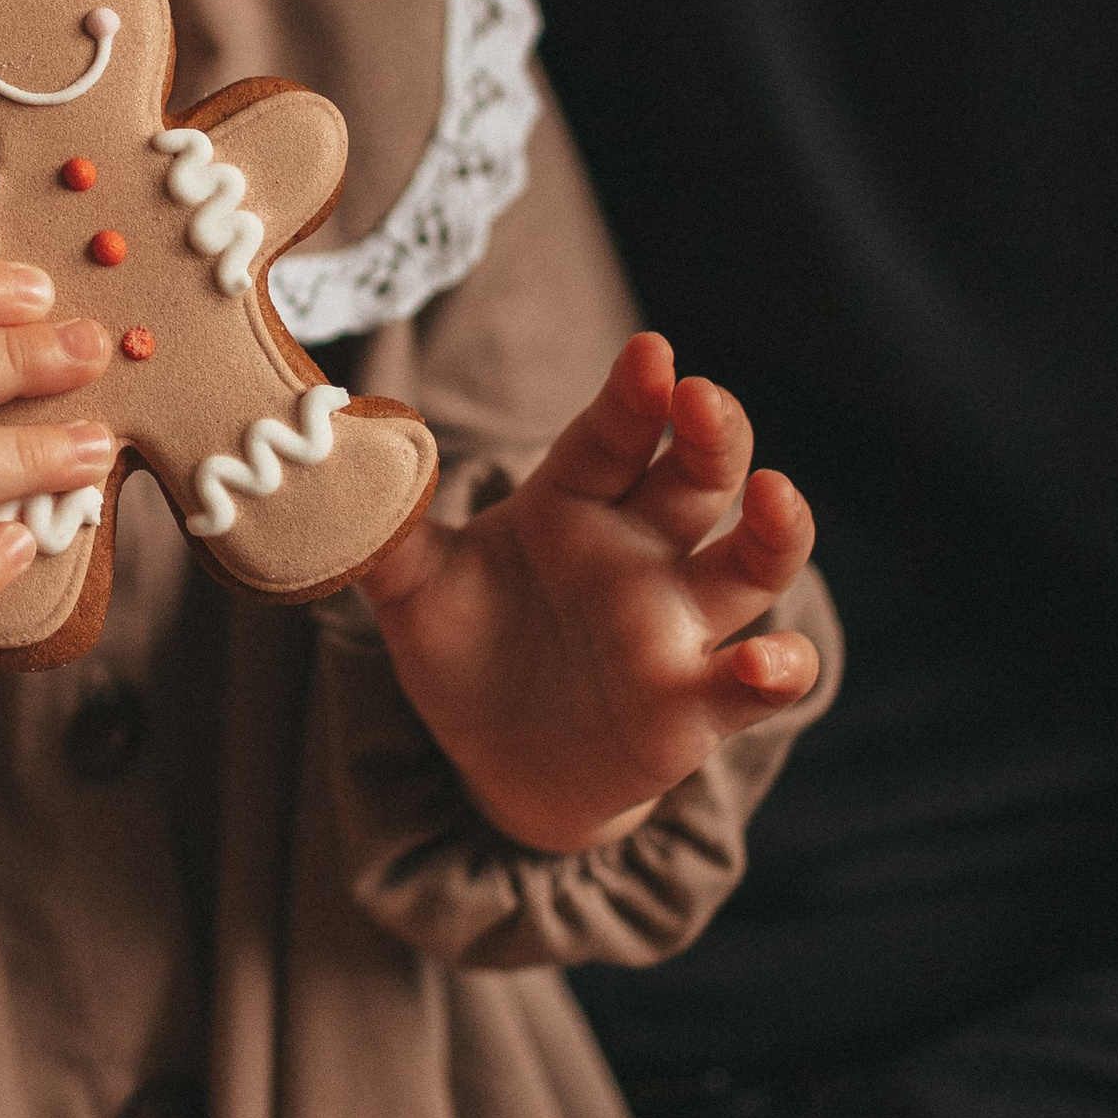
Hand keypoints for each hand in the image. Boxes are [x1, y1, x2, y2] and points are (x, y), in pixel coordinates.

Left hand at [358, 331, 818, 848]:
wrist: (496, 764)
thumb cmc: (464, 652)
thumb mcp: (411, 593)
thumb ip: (387, 533)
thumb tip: (340, 459)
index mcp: (573, 503)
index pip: (612, 435)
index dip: (634, 395)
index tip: (649, 353)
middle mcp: (639, 550)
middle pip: (698, 477)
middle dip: (712, 434)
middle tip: (703, 399)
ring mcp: (676, 624)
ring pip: (752, 562)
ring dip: (775, 531)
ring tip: (775, 497)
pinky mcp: (696, 703)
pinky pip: (756, 682)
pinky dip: (776, 669)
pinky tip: (764, 662)